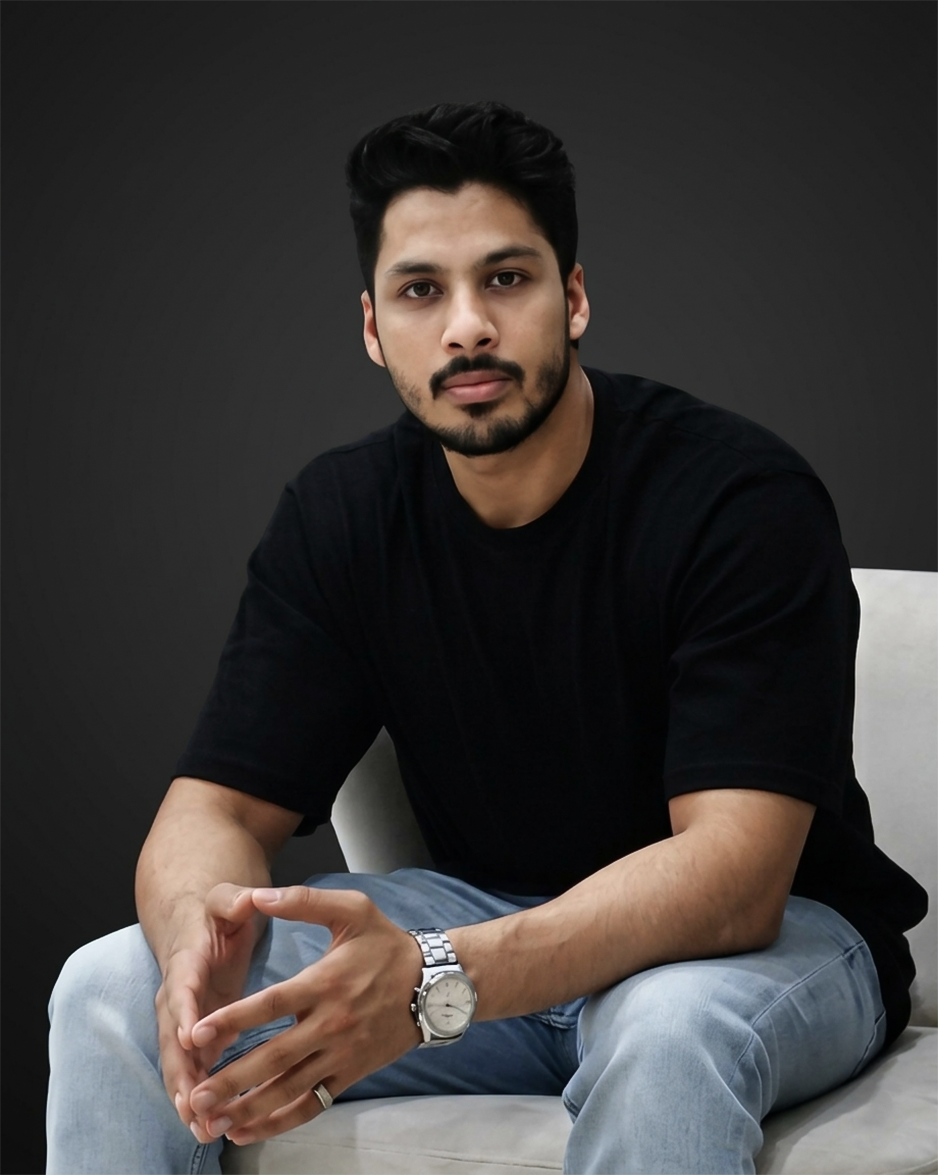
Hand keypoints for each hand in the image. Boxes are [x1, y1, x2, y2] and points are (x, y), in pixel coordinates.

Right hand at [155, 883, 263, 1134]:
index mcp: (186, 963)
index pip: (181, 989)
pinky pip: (193, 1069)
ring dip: (187, 1095)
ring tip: (201, 1128)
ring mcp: (184, 1021)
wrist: (198, 926)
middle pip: (172, 1039)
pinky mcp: (197, 1036)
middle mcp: (177, 998)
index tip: (189, 1037)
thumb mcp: (226, 899)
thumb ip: (235, 900)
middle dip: (181, 1072)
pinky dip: (198, 1096)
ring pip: (179, 1063)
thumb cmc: (216, 912)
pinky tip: (210, 1127)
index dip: (184, 1012)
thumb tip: (249, 898)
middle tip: (191, 1105)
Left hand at [185, 886, 422, 1145]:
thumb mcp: (352, 910)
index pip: (272, 1005)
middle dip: (232, 1079)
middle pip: (275, 1057)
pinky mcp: (350, 1074)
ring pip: (290, 1089)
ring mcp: (341, 1053)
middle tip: (195, 1095)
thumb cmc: (387, 944)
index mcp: (325, 982)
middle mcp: (331, 1023)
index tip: (196, 1034)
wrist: (434, 984)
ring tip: (211, 1121)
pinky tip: (247, 1129)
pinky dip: (279, 1123)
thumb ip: (303, 901)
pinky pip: (312, 1104)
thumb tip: (258, 895)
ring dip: (249, 1108)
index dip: (233, 1020)